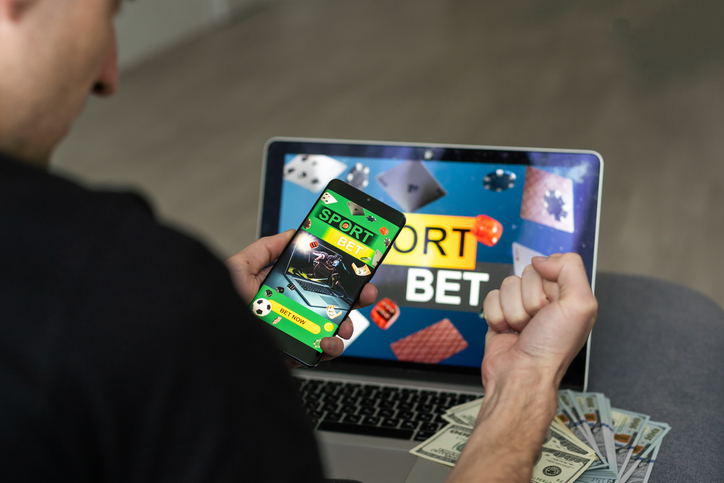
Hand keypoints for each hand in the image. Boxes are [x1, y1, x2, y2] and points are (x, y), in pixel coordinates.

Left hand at [225, 230, 377, 364]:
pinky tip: (327, 341)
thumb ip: (265, 249)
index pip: (315, 277)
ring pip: (331, 328)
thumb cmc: (216, 305)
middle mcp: (290, 310)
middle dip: (354, 296)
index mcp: (280, 287)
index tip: (354, 266)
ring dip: (347, 324)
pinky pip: (319, 352)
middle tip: (365, 293)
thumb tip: (292, 233)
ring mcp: (295, 332)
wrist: (207, 342)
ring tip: (346, 324)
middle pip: (331, 302)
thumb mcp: (238, 267)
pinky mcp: (294, 353)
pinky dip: (330, 348)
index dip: (337, 272)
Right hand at [481, 253, 597, 389]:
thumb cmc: (552, 348)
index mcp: (569, 296)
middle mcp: (546, 301)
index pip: (552, 264)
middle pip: (527, 273)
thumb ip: (570, 269)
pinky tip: (508, 331)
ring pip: (507, 284)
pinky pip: (491, 297)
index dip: (549, 283)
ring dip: (513, 310)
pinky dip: (497, 316)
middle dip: (530, 299)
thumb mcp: (580, 305)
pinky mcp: (500, 314)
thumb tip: (542, 260)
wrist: (521, 375)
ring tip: (523, 329)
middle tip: (538, 321)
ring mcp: (521, 307)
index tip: (554, 305)